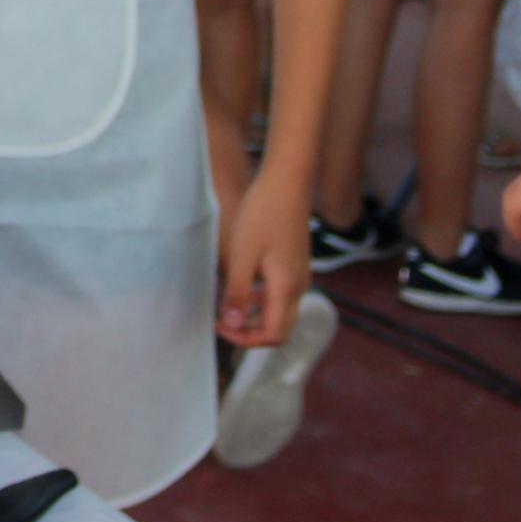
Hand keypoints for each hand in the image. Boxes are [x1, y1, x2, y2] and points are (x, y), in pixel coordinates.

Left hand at [218, 165, 313, 346]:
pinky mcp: (296, 265)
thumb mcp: (242, 254)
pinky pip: (281, 296)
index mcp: (287, 287)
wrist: (286, 182)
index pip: (273, 335)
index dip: (245, 339)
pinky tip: (243, 287)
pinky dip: (262, 301)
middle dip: (250, 333)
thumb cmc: (263, 212)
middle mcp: (299, 286)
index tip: (220, 326)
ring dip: (255, 317)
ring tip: (227, 306)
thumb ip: (237, 292)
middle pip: (280, 329)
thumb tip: (232, 325)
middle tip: (222, 321)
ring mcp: (300, 276)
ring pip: (280, 313)